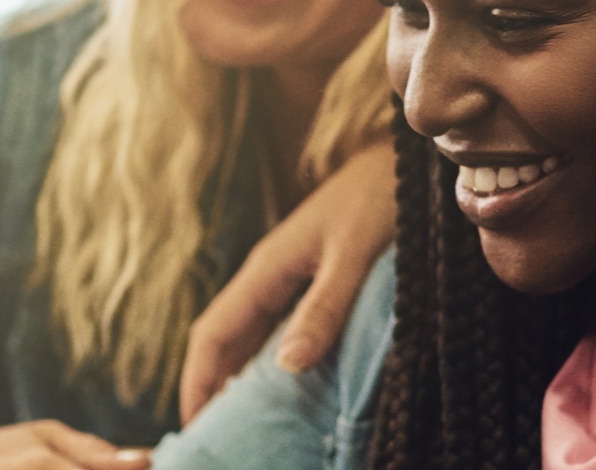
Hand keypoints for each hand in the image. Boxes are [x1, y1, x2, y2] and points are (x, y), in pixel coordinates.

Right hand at [177, 141, 396, 421]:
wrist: (401, 157)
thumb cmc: (379, 198)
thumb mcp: (354, 255)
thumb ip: (324, 307)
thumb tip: (287, 366)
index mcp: (266, 269)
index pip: (212, 334)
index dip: (197, 381)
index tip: (193, 427)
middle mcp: (268, 275)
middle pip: (224, 340)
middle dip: (211, 387)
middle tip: (213, 438)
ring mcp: (288, 275)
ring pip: (249, 335)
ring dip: (239, 377)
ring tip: (243, 424)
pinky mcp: (311, 277)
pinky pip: (276, 327)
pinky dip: (270, 362)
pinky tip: (285, 388)